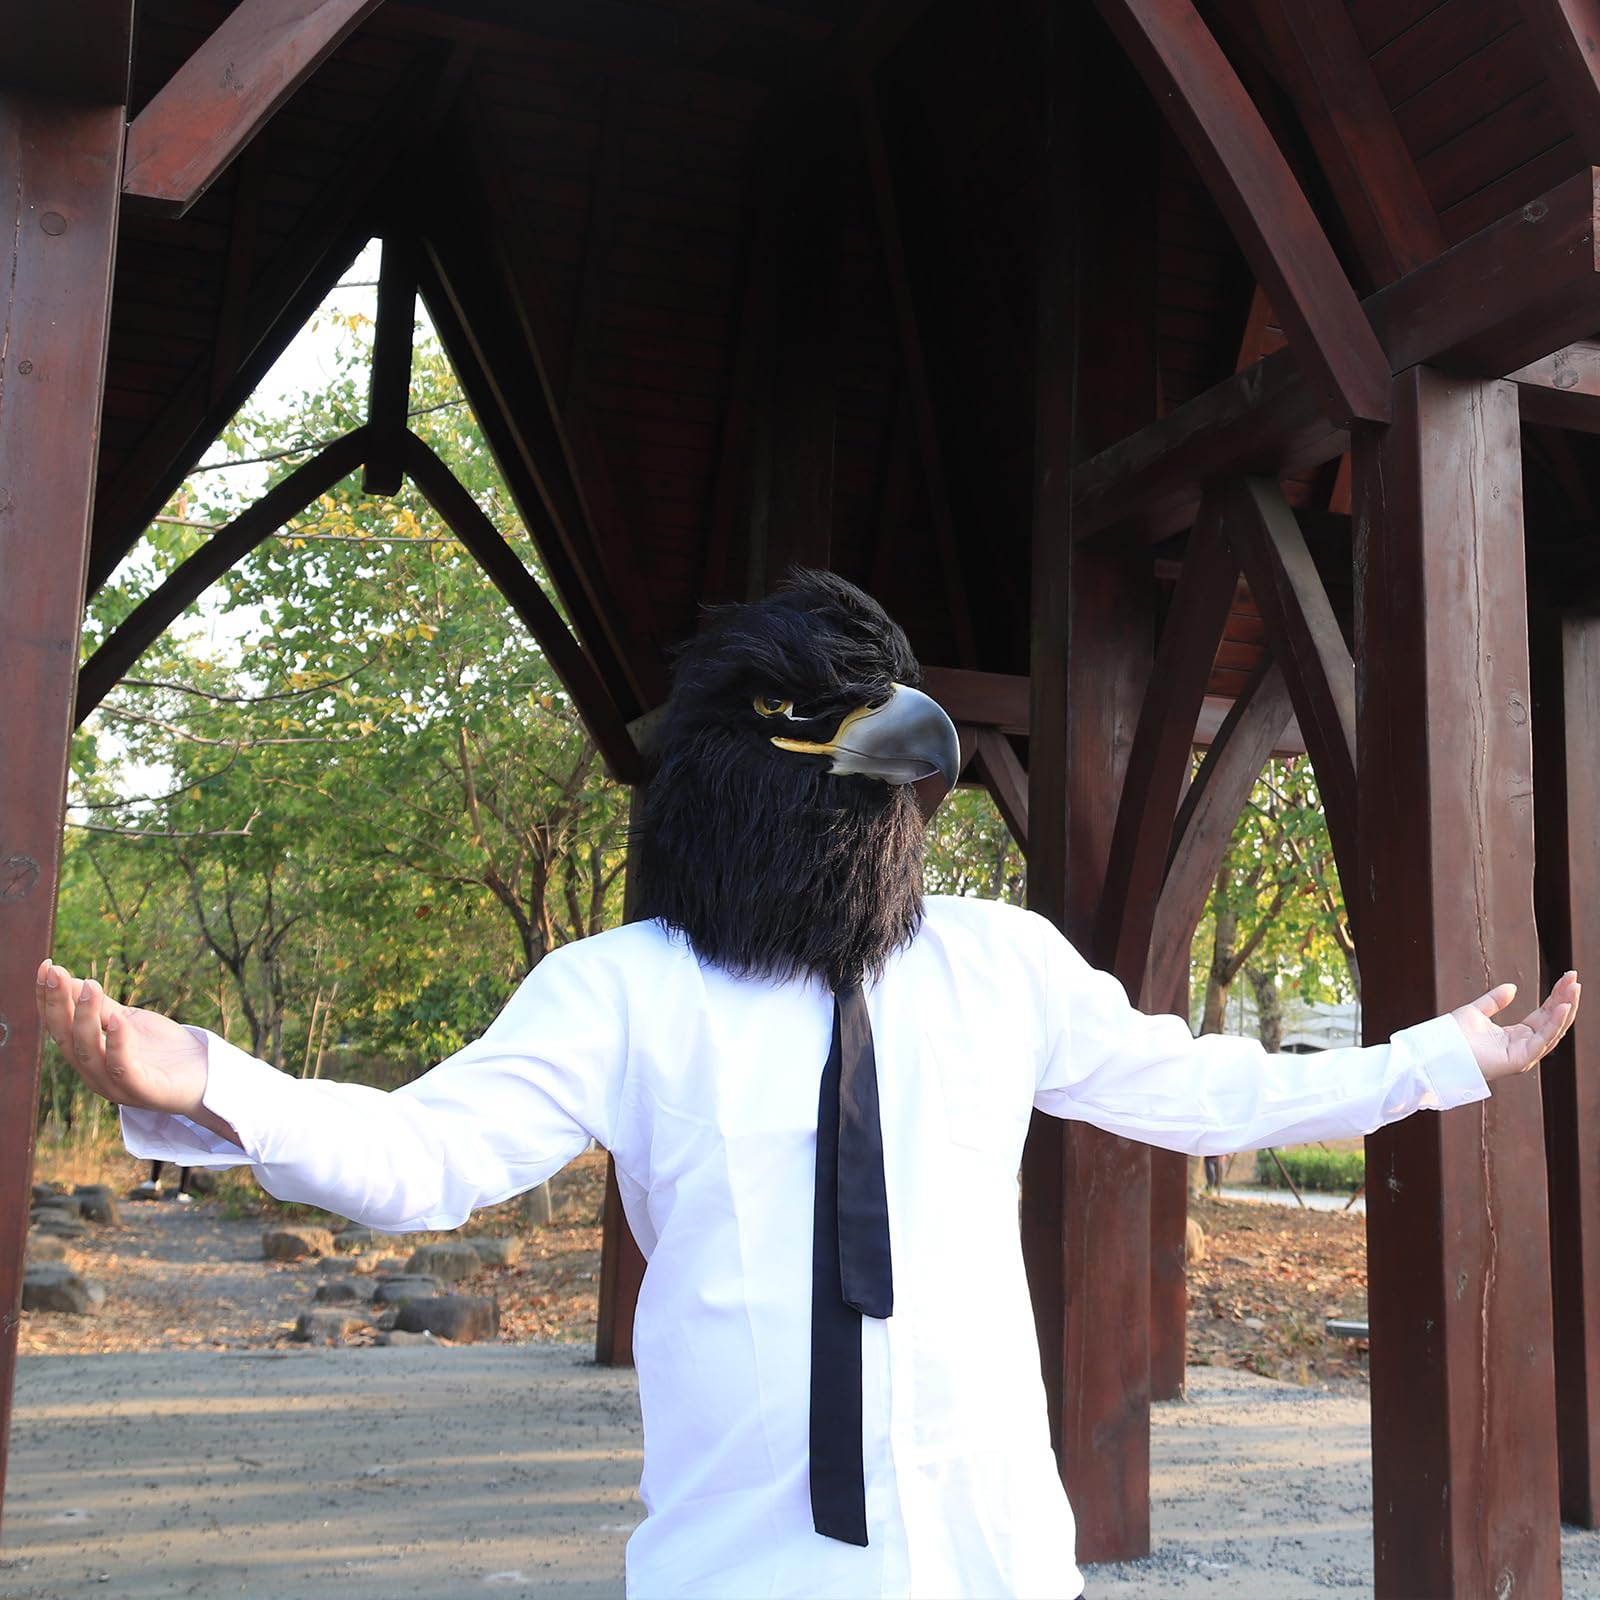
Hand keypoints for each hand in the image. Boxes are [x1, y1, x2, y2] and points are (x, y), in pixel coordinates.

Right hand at [36, 959, 209, 1118]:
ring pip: (89, 1052)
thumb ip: (101, 1007)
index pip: (58, 1027)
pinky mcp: (142, 1092)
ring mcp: (115, 1086)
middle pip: (66, 1038)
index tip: (45, 966)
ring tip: (90, 986)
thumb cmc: (162, 1050)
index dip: (47, 998)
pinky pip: (122, 1068)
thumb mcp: (128, 1021)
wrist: (205, 1076)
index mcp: (87, 1055)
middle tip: (56, 972)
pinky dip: (118, 1043)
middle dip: (58, 1004)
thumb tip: (68, 979)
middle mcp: (93, 1073)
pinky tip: (118, 1019)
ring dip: (85, 1018)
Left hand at [1452, 971, 1580, 1083]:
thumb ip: (1495, 1000)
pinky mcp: (1520, 1060)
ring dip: (1565, 1008)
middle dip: (1565, 999)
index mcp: (1516, 1036)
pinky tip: (1563, 1006)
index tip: (1567, 978)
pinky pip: (1543, 1040)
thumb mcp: (1476, 1011)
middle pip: (1552, 1021)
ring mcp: (1524, 1055)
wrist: (1440, 1051)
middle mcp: (1524, 1046)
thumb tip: (1512, 987)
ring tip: (1574, 988)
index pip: (1544, 1014)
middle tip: (1574, 979)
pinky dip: (1555, 1023)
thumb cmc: (1453, 1037)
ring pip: (1553, 1030)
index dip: (1556, 997)